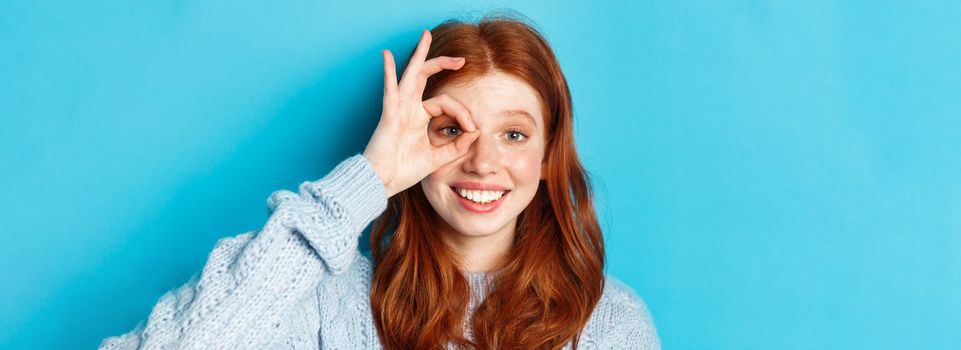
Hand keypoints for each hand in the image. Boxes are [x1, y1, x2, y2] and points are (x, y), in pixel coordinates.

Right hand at [363, 29, 478, 197]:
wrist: (381, 183)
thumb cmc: (404, 171)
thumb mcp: (438, 158)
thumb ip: (457, 146)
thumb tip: (476, 132)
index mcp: (419, 118)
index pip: (446, 104)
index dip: (463, 113)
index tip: (473, 128)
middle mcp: (409, 109)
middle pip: (425, 78)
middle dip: (442, 64)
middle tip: (461, 59)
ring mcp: (398, 109)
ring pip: (410, 76)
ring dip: (419, 56)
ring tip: (425, 36)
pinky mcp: (389, 115)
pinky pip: (389, 90)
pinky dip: (388, 72)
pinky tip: (387, 56)